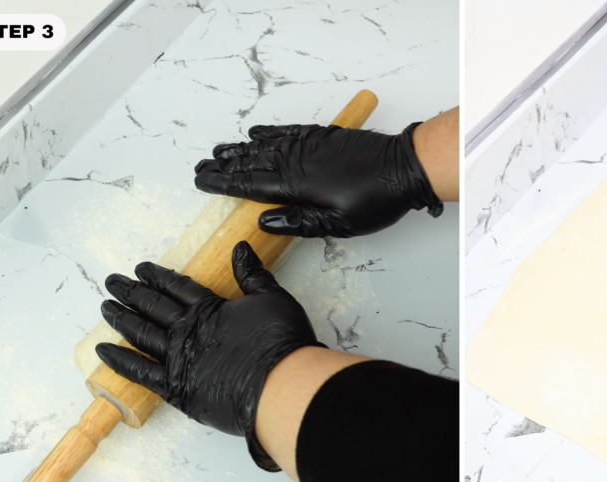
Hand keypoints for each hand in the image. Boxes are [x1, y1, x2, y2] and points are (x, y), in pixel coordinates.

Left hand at [97, 241, 322, 469]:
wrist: (280, 386)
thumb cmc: (282, 344)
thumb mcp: (273, 299)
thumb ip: (253, 276)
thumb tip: (240, 249)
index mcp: (209, 307)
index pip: (175, 286)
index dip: (156, 276)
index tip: (141, 269)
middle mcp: (187, 329)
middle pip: (151, 306)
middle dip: (130, 292)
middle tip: (112, 283)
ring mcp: (178, 358)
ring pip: (140, 334)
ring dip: (121, 319)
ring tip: (106, 308)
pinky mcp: (176, 388)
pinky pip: (140, 372)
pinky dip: (120, 361)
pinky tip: (103, 351)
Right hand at [194, 123, 442, 237]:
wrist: (404, 168)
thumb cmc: (375, 201)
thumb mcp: (338, 225)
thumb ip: (300, 223)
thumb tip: (265, 221)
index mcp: (298, 185)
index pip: (251, 184)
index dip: (225, 183)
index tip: (203, 180)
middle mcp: (298, 160)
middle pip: (253, 162)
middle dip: (226, 165)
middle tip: (202, 165)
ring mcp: (310, 145)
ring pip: (266, 145)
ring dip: (241, 148)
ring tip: (221, 150)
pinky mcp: (323, 136)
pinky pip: (288, 132)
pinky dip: (269, 132)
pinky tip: (256, 132)